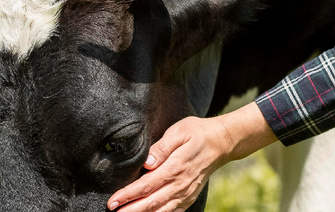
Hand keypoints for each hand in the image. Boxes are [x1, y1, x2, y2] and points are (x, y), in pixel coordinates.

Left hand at [108, 103, 277, 210]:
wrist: (222, 142)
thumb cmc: (197, 132)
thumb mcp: (179, 131)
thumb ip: (161, 148)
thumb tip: (146, 163)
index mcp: (175, 167)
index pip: (146, 186)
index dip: (127, 195)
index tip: (113, 201)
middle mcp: (180, 184)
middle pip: (151, 203)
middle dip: (130, 210)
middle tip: (113, 211)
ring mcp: (186, 193)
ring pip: (161, 210)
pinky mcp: (189, 197)